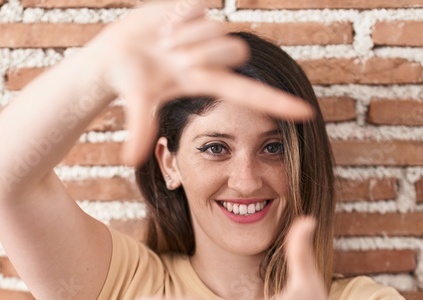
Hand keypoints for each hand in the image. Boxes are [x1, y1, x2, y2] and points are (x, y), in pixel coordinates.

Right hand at [97, 0, 314, 165]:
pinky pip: (200, 7)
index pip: (253, 94)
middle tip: (173, 57)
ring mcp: (208, 33)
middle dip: (203, 53)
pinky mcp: (197, 9)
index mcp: (208, 82)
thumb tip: (130, 160)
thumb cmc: (130, 81)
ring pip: (217, 28)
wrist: (114, 52)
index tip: (308, 114)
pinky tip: (165, 26)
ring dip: (186, 37)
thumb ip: (140, 129)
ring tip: (165, 44)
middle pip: (237, 51)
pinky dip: (179, 17)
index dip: (278, 104)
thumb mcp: (139, 104)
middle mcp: (215, 58)